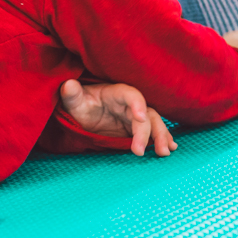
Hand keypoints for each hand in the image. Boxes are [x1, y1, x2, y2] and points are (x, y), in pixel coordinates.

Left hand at [59, 79, 176, 156]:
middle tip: (141, 150)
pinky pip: (152, 132)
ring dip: (161, 136)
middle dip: (149, 131)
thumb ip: (71, 94)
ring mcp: (134, 117)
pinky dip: (162, 138)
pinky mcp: (135, 129)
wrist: (84, 113)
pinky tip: (169, 148)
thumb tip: (68, 85)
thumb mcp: (73, 100)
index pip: (131, 94)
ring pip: (154, 123)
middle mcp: (129, 104)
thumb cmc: (79, 104)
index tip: (140, 117)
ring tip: (164, 152)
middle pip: (146, 113)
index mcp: (116, 93)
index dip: (137, 104)